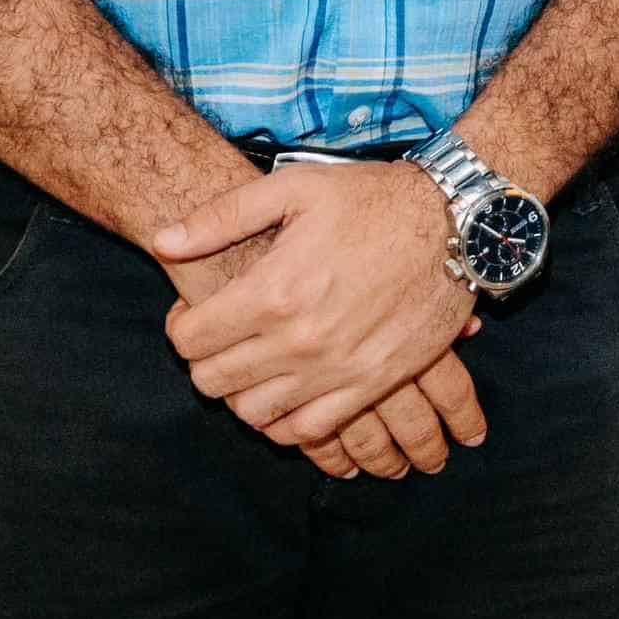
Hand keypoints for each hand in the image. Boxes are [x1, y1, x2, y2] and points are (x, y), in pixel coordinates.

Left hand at [156, 162, 478, 465]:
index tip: (196, 315)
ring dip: (243, 392)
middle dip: (206, 360)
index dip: (181, 327)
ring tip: (256, 363)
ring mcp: (336, 369)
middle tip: (224, 338)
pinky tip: (290, 391)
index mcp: (273, 290)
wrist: (455, 221)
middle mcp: (299, 339)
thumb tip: (163, 240)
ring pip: (253, 413)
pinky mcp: (371, 385)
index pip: (189, 340)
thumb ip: (222, 216)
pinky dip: (286, 420)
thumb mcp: (295, 187)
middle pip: (213, 381)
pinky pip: (306, 430)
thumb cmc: (372, 199)